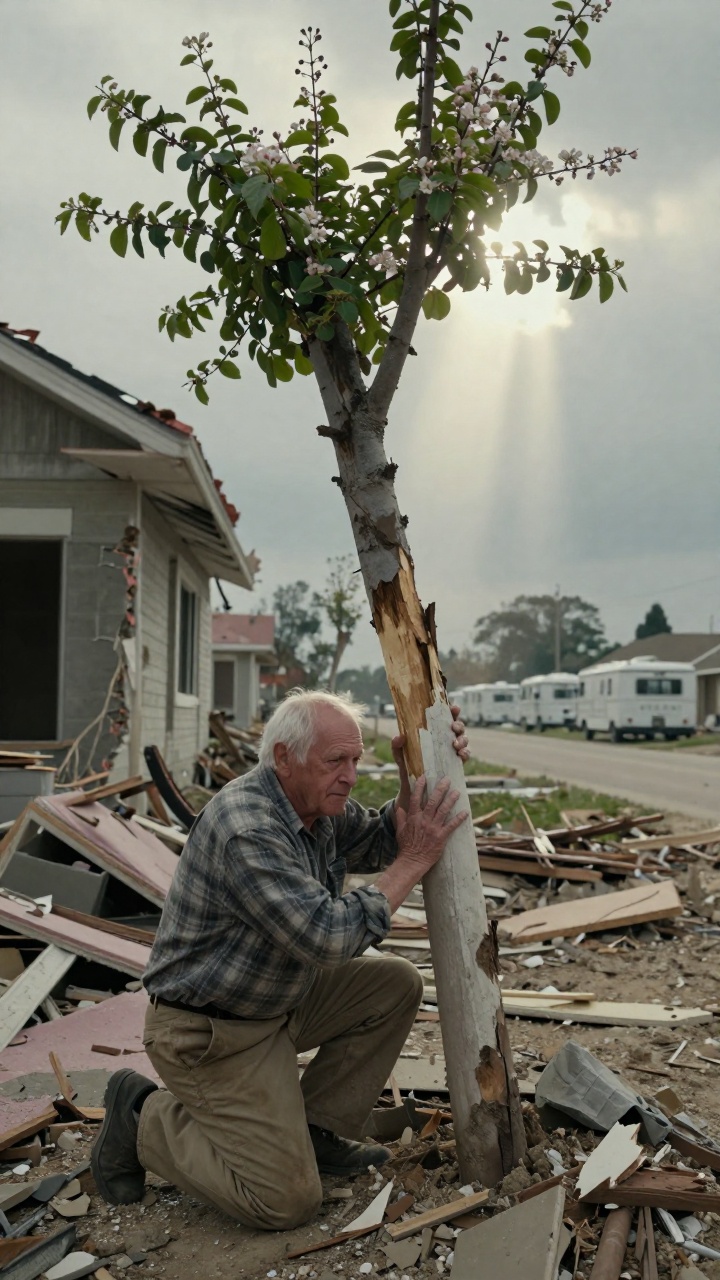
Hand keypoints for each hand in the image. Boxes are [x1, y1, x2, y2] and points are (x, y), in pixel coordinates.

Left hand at [391, 703, 469, 819]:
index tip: (454, 708)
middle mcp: (443, 740)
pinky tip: (461, 755)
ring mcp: (450, 751)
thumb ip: (397, 748)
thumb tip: (399, 737)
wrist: (413, 792)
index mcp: (431, 733)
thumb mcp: (400, 757)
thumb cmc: (407, 769)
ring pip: (463, 739)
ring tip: (455, 745)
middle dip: (459, 724)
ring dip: (463, 739)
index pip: (443, 718)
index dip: (451, 711)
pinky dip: (466, 754)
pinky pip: (465, 756)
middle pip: (457, 727)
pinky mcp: (454, 764)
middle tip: (453, 728)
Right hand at [395, 774, 467, 871]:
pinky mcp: (441, 836)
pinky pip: (451, 825)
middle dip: (440, 789)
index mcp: (413, 818)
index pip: (416, 798)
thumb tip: (399, 808)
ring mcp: (433, 828)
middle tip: (447, 780)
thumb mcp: (400, 830)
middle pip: (433, 801)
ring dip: (451, 800)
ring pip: (443, 810)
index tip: (423, 777)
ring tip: (457, 792)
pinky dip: (459, 819)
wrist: (412, 861)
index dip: (419, 787)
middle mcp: (424, 820)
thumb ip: (401, 818)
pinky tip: (465, 812)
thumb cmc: (406, 847)